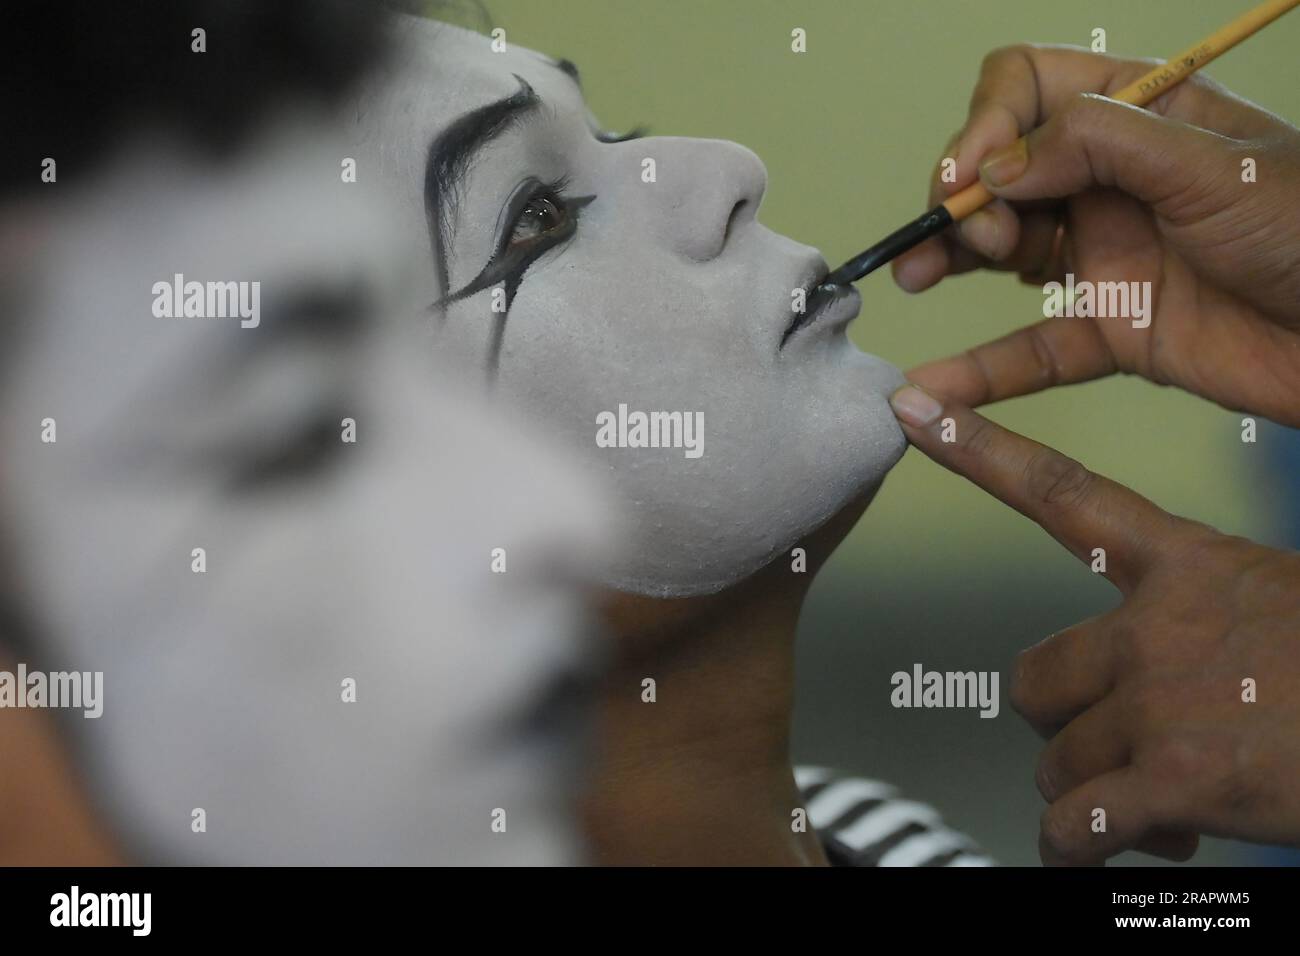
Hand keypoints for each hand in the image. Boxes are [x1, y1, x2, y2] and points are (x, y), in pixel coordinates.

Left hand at [890, 383, 1299, 864]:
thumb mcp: (1277, 600)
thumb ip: (1201, 620)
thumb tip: (1149, 696)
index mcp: (1187, 563)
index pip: (1058, 493)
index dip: (977, 447)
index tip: (911, 409)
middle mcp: (1156, 625)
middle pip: (1032, 680)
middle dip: (1065, 725)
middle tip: (1118, 749)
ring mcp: (1160, 702)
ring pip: (1055, 760)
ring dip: (1090, 794)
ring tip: (1158, 806)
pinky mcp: (1175, 781)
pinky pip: (1074, 826)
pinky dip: (1080, 851)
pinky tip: (1118, 852)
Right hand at [893, 45, 1299, 426]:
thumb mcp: (1214, 166)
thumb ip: (1100, 145)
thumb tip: (996, 165)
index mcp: (1139, 115)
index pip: (1026, 89)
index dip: (986, 126)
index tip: (974, 178)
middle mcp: (1109, 179)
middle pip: (998, 170)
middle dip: (967, 197)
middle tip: (981, 237)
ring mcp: (1105, 253)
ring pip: (1000, 250)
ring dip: (948, 257)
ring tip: (916, 276)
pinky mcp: (1111, 327)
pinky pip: (1030, 348)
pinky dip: (981, 370)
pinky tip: (932, 387)